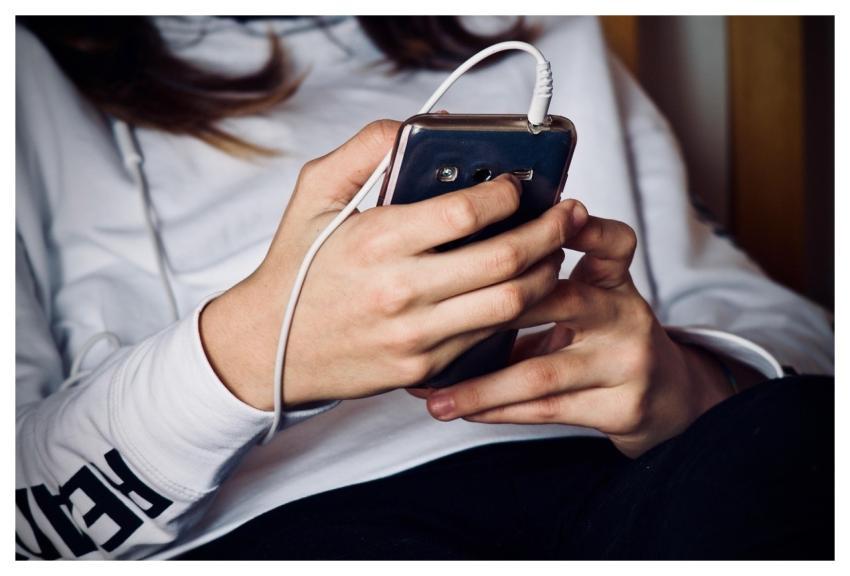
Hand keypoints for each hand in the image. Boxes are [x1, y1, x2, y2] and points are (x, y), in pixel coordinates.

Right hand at [200, 120, 586, 410]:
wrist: (270, 348)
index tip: (521, 182)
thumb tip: (415, 128)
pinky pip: (488, 338)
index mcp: (377, 241)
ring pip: (510, 304)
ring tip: (554, 252)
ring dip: (546, 274)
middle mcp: (401, 291)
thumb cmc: (296, 267)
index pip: (468, 212)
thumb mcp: (314, 194)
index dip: (508, 192)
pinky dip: (516, 311)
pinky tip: (523, 290)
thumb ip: (363, 150)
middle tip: (568, 214)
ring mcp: (416, 336)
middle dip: (550, 231)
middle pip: (506, 259)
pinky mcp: (424, 370)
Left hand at [410, 204, 753, 457]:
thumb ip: (539, 285)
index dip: (585, 229)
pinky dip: (498, 410)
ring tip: (436, 395)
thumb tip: (453, 275)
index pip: (612, 243)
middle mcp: (624, 316)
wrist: (664, 396)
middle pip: (562, 301)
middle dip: (493, 313)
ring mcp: (627, 363)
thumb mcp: (588, 298)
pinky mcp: (622, 406)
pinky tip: (464, 410)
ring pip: (542, 373)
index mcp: (613, 280)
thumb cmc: (603, 339)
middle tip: (438, 321)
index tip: (555, 216)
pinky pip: (547, 410)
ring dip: (481, 387)